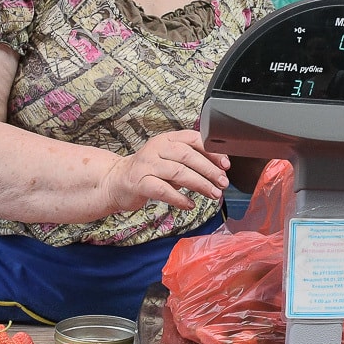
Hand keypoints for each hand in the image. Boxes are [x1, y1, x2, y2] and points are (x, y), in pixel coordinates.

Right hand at [99, 130, 229, 213]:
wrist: (117, 180)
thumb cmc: (148, 170)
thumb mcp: (169, 159)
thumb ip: (189, 161)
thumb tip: (219, 169)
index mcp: (167, 139)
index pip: (193, 139)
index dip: (212, 151)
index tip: (226, 164)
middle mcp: (156, 148)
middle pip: (188, 156)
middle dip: (209, 170)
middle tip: (222, 182)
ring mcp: (146, 165)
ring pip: (178, 172)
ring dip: (199, 184)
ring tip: (212, 194)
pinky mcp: (139, 182)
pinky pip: (163, 190)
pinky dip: (179, 198)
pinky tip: (190, 204)